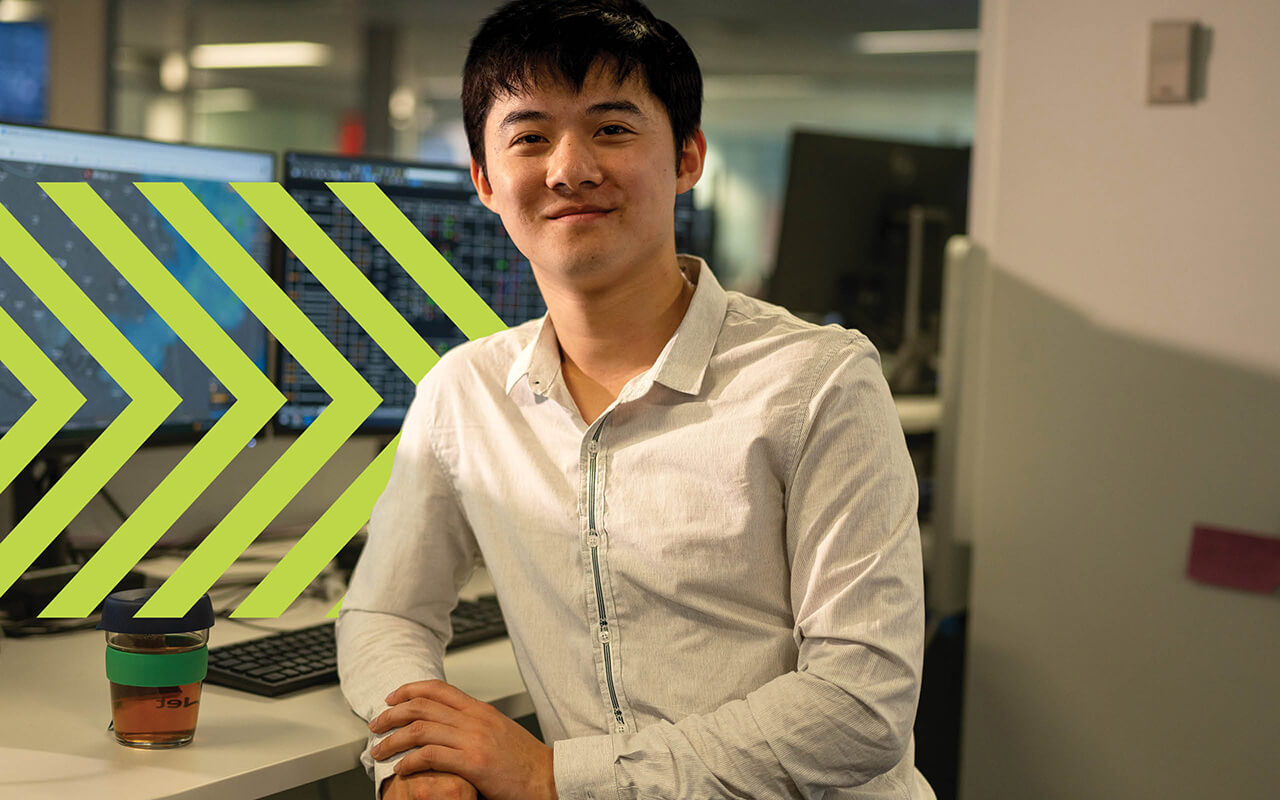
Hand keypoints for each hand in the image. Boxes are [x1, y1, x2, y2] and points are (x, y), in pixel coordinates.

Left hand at [370, 679, 555, 799]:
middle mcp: (474, 719)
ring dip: (393, 740)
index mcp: (479, 710)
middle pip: (421, 706)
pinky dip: (410, 762)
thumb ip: (474, 723)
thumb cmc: (525, 761)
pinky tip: (402, 768)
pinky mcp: (473, 763)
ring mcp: (474, 739)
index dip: (408, 690)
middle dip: (391, 714)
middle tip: (376, 725)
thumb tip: (448, 723)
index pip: (437, 689)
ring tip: (380, 751)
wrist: (549, 777)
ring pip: (420, 730)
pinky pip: (430, 757)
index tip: (391, 698)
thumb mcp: (498, 730)